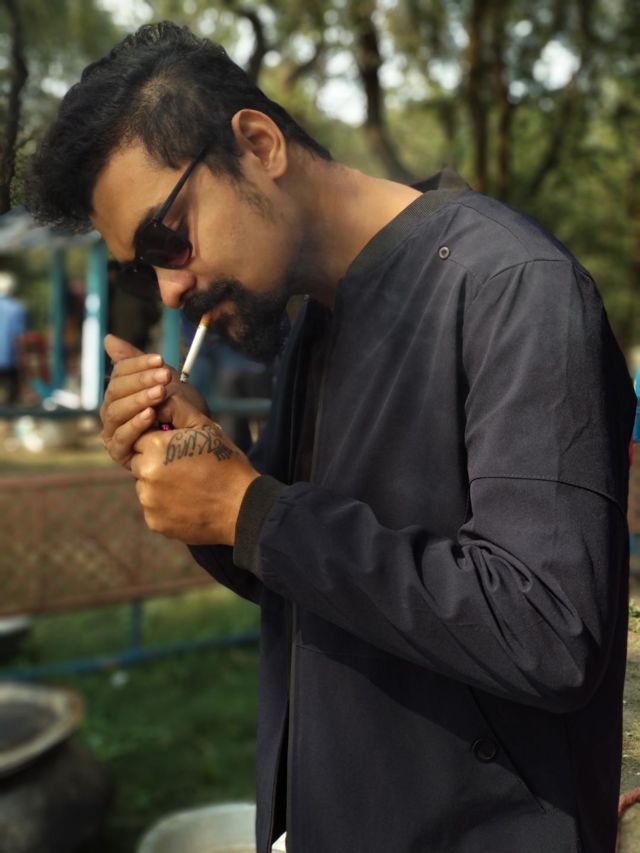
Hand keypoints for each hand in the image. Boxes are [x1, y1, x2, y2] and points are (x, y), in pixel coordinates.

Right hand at [100, 334, 207, 468]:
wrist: (196, 439)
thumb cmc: (178, 408)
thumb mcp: (163, 380)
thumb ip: (136, 361)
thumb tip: (108, 339)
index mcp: (118, 393)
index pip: (119, 373)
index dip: (139, 364)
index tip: (161, 360)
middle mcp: (111, 412)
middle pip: (115, 392)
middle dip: (141, 382)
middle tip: (165, 376)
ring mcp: (113, 433)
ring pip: (117, 413)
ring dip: (139, 400)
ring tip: (160, 393)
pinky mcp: (120, 453)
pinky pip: (122, 437)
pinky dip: (136, 424)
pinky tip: (151, 414)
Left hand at [130, 395, 259, 544]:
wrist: (241, 507)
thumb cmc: (225, 463)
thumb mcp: (205, 427)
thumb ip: (176, 408)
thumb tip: (156, 399)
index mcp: (155, 448)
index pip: (140, 436)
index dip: (159, 440)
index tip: (178, 447)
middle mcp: (146, 474)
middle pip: (139, 461)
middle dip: (156, 461)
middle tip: (185, 466)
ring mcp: (149, 501)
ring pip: (145, 485)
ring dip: (160, 483)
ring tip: (189, 485)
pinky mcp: (154, 521)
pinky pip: (153, 507)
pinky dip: (165, 504)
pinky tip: (188, 501)